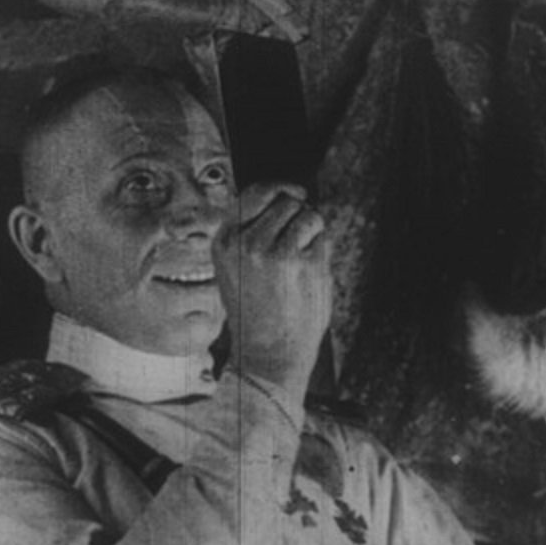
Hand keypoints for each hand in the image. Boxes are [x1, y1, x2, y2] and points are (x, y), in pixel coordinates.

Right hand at [213, 182, 331, 393]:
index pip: (255, 192)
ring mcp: (272, 249)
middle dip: (298, 216)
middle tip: (296, 249)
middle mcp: (244, 241)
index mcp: (224, 241)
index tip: (295, 193)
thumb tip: (292, 194)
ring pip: (306, 213)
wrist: (266, 355)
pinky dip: (321, 248)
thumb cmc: (258, 313)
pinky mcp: (299, 261)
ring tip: (300, 263)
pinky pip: (320, 235)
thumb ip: (254, 232)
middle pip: (285, 200)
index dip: (280, 189)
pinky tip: (308, 274)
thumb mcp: (238, 268)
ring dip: (311, 231)